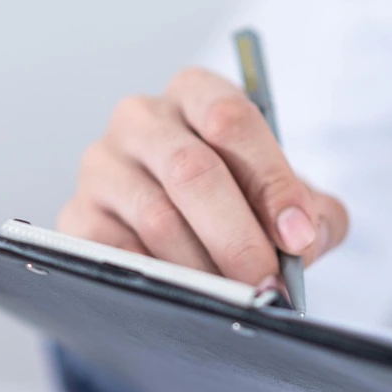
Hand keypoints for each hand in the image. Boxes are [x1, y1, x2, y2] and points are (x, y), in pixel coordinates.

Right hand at [58, 68, 348, 284]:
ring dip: (204, 267)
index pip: (230, 118)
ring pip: (157, 218)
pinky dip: (160, 280)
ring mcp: (102, 166)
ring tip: (237, 299)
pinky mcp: (77, 216)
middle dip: (238, 235)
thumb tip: (305, 242)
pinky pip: (118, 253)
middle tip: (267, 282)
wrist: (180, 232)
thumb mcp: (285, 198)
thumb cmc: (239, 202)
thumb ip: (313, 213)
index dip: (269, 179)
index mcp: (195, 92)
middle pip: (192, 170)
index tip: (296, 234)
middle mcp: (141, 119)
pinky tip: (188, 297)